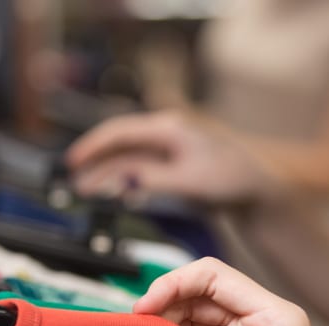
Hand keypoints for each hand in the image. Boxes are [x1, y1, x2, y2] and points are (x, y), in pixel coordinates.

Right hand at [65, 111, 280, 206]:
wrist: (255, 191)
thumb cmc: (230, 180)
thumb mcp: (190, 182)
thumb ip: (154, 179)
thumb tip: (122, 180)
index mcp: (169, 129)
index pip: (121, 132)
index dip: (93, 146)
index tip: (74, 161)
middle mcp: (166, 135)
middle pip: (120, 144)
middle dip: (95, 161)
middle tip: (73, 179)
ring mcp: (169, 150)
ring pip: (129, 159)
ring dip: (107, 173)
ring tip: (86, 190)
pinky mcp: (173, 166)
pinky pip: (141, 170)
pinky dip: (124, 180)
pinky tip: (115, 192)